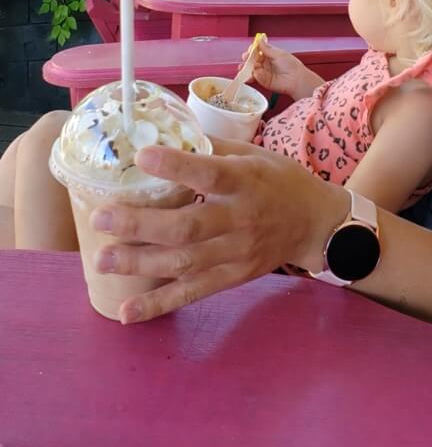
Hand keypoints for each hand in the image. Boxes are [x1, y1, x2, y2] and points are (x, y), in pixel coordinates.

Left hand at [90, 139, 348, 323]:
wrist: (315, 224)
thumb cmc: (280, 180)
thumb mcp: (255, 154)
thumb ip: (214, 148)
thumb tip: (167, 134)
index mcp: (246, 182)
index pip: (210, 174)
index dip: (176, 167)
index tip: (141, 156)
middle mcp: (240, 220)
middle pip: (187, 226)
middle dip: (140, 224)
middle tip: (100, 218)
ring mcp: (236, 254)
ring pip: (184, 263)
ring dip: (140, 263)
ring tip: (102, 259)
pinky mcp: (233, 278)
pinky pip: (193, 294)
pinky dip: (159, 305)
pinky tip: (127, 312)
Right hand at [241, 38, 316, 98]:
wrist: (296, 80)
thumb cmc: (292, 66)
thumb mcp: (279, 54)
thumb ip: (267, 48)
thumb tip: (260, 40)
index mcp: (269, 54)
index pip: (257, 50)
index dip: (252, 49)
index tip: (250, 49)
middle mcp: (265, 63)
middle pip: (251, 59)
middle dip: (247, 58)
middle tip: (246, 57)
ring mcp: (263, 72)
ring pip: (251, 68)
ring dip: (246, 67)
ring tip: (245, 66)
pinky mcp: (262, 81)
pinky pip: (254, 77)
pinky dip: (251, 75)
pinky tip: (251, 73)